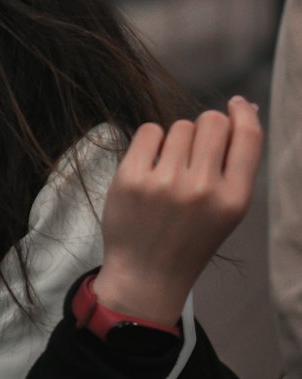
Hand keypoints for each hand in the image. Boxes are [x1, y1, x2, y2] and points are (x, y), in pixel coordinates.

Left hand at [96, 97, 262, 325]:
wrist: (147, 275)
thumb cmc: (190, 238)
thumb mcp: (227, 210)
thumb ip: (237, 164)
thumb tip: (243, 108)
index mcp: (234, 199)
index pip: (248, 136)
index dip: (242, 112)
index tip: (235, 104)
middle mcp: (202, 190)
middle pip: (211, 122)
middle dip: (206, 128)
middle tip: (195, 153)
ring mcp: (165, 183)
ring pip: (179, 126)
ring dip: (176, 140)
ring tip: (170, 169)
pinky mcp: (131, 178)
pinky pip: (149, 130)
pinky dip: (151, 141)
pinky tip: (151, 165)